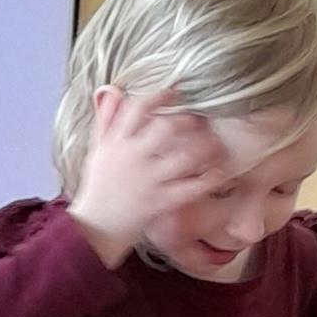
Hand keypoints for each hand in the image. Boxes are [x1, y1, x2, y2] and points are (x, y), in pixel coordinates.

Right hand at [69, 87, 221, 262]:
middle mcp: (134, 157)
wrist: (97, 226)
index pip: (138, 109)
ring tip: (217, 144)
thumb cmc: (100, 185)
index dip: (159, 97)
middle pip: (166, 129)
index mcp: (117, 141)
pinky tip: (218, 173)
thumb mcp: (98, 149)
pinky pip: (190, 188)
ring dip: (205, 148)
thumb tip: (112, 91)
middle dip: (188, 121)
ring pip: (184, 157)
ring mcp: (149, 180)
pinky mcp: (161, 202)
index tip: (175, 93)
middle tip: (201, 120)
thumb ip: (106, 120)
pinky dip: (208, 180)